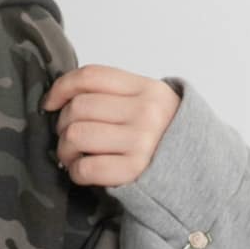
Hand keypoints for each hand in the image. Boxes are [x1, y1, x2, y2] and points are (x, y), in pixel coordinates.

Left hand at [40, 64, 179, 186]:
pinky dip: (76, 172)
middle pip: (78, 108)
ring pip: (75, 135)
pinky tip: (84, 171)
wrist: (199, 171)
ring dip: (65, 149)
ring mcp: (141, 142)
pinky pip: (85, 168)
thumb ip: (115, 94)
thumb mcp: (150, 103)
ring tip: (74, 155)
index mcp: (147, 89)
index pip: (91, 76)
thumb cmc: (163, 137)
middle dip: (62, 124)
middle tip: (68, 137)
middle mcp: (146, 112)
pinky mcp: (134, 171)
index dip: (61, 88)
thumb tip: (60, 97)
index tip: (49, 103)